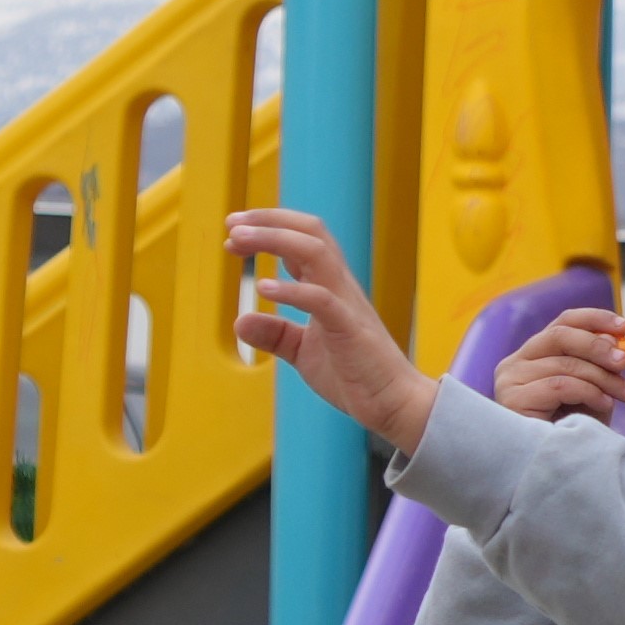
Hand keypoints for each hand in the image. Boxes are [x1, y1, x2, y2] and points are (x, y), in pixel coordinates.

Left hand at [220, 207, 434, 453]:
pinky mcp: (350, 328)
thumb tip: (240, 321)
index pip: (304, 239)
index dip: (269, 227)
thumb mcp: (303, 352)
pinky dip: (291, 288)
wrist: (392, 403)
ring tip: (238, 240)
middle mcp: (341, 286)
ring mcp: (347, 304)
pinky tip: (263, 288)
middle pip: (311, 233)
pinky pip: (321, 299)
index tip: (234, 230)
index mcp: (331, 287)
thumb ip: (275, 334)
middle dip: (269, 221)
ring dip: (274, 239)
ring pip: (315, 252)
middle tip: (232, 224)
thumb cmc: (355, 375)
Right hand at [491, 304, 624, 426]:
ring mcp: (510, 381)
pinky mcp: (512, 400)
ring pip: (565, 363)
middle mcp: (515, 363)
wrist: (553, 472)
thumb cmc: (572, 431)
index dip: (595, 319)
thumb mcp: (592, 391)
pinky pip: (559, 385)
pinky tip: (606, 407)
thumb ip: (600, 365)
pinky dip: (588, 392)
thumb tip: (617, 340)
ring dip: (604, 378)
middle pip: (561, 335)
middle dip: (600, 347)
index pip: (563, 322)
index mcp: (533, 355)